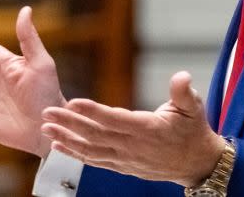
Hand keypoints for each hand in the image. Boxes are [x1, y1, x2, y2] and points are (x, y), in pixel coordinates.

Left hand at [40, 71, 225, 186]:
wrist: (196, 164)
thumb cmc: (193, 130)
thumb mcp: (194, 108)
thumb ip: (184, 92)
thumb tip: (182, 76)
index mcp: (147, 129)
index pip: (115, 120)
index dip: (94, 111)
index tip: (73, 102)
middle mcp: (133, 146)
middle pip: (96, 135)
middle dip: (70, 123)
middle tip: (47, 111)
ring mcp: (126, 159)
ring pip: (91, 150)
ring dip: (67, 139)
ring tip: (46, 127)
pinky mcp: (122, 166)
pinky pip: (94, 161)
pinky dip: (75, 154)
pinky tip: (58, 144)